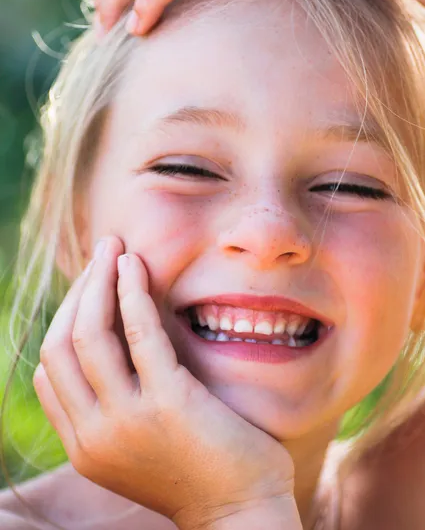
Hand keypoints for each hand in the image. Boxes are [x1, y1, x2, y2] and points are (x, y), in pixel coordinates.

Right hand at [34, 235, 295, 529]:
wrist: (242, 513)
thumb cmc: (197, 471)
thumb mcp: (136, 445)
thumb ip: (113, 407)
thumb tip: (109, 347)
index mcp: (84, 445)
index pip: (49, 370)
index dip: (64, 318)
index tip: (88, 288)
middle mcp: (94, 435)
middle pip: (61, 345)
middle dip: (77, 291)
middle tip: (99, 252)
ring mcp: (127, 421)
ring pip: (89, 334)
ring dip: (98, 282)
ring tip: (114, 248)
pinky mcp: (167, 403)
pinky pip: (139, 334)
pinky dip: (132, 293)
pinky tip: (135, 266)